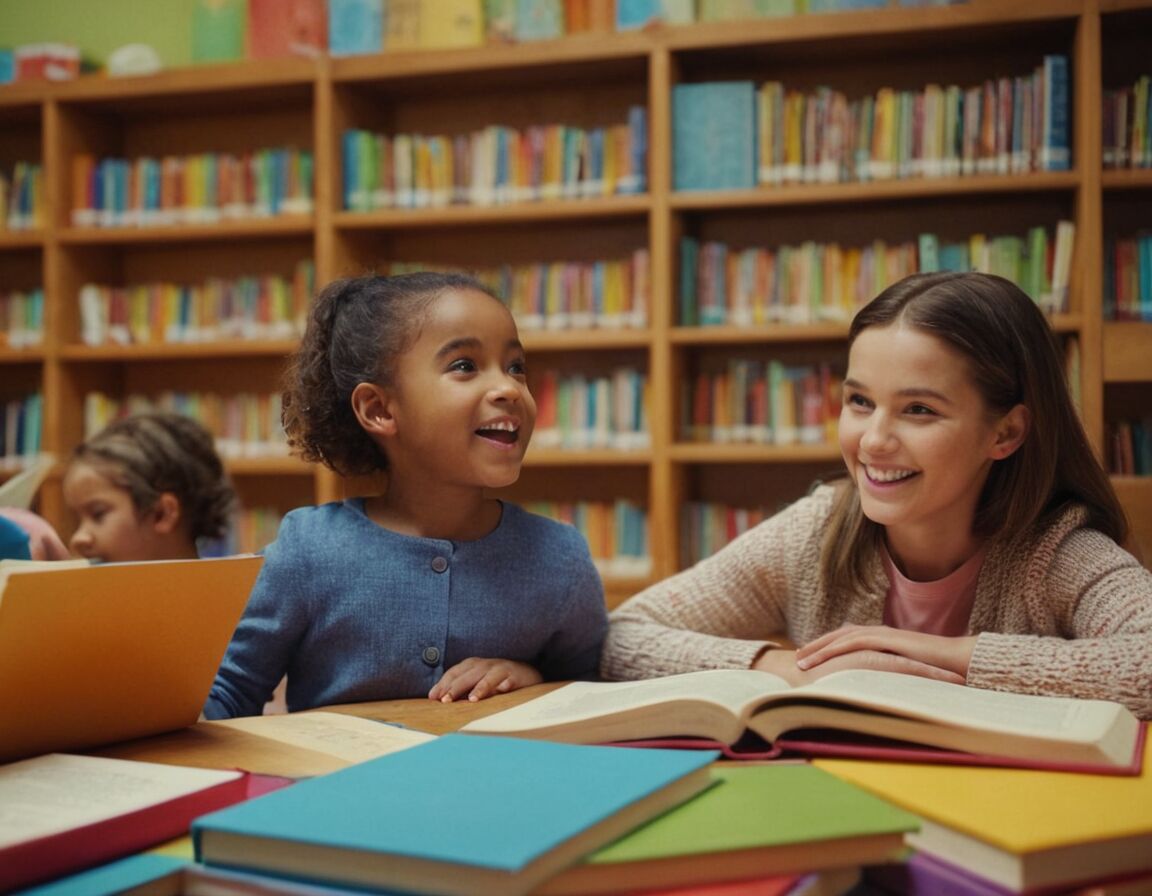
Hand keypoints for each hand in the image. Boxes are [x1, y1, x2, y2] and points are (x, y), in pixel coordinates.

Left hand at [428, 657, 542, 702]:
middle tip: (445, 701)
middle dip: (456, 687)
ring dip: (481, 687)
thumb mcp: (476, 683)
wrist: (526, 675)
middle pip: (469, 673)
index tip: (433, 697)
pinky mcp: (517, 675)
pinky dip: (506, 684)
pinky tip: (502, 691)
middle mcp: (486, 665)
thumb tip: (440, 701)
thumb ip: (461, 691)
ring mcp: (502, 669)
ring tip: (473, 699)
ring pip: (489, 676)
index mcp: (473, 666)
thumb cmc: (496, 681)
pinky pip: (511, 680)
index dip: (443, 684)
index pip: (455, 672)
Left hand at [794, 624, 975, 683]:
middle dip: (816, 646)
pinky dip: (833, 649)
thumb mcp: (906, 677)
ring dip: (818, 648)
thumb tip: (876, 695)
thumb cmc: (939, 674)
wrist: (962, 663)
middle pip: (839, 636)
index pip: (848, 642)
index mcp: (884, 642)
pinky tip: (818, 659)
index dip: (828, 650)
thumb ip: (890, 679)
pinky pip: (854, 642)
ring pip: (842, 638)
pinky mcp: (888, 640)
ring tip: (800, 660)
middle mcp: (881, 634)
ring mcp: (884, 635)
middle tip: (795, 658)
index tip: (809, 661)